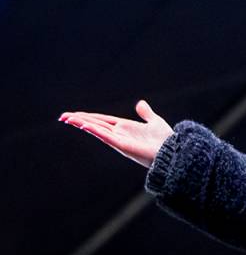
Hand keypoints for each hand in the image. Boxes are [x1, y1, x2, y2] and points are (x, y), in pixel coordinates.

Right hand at [59, 100, 173, 168]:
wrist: (174, 151)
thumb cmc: (165, 140)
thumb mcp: (154, 121)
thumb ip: (146, 113)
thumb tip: (140, 103)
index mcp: (124, 127)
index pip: (102, 120)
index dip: (88, 116)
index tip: (72, 114)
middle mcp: (119, 134)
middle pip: (95, 124)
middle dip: (79, 120)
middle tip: (62, 117)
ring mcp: (120, 140)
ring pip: (97, 130)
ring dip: (82, 124)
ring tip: (67, 119)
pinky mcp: (123, 146)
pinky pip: (106, 137)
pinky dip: (96, 131)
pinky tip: (84, 125)